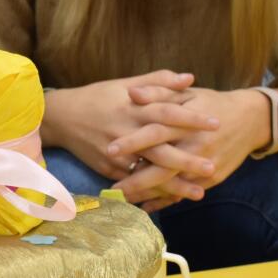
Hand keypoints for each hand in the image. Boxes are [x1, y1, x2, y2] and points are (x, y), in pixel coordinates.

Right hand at [43, 71, 217, 199]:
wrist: (61, 118)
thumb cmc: (97, 97)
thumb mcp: (125, 83)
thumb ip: (159, 81)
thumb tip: (189, 79)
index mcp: (132, 108)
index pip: (167, 112)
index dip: (191, 118)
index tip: (216, 123)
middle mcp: (126, 132)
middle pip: (161, 149)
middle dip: (187, 161)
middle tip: (212, 167)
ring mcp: (116, 154)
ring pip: (148, 172)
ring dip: (174, 184)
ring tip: (199, 193)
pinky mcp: (108, 169)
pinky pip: (134, 183)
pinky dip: (154, 192)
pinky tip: (172, 198)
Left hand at [112, 86, 269, 208]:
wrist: (251, 119)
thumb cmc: (212, 103)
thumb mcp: (187, 94)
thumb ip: (158, 91)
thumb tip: (131, 94)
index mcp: (186, 123)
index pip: (155, 133)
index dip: (133, 142)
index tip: (109, 150)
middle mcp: (195, 146)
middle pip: (162, 167)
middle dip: (135, 179)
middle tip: (111, 188)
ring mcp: (205, 166)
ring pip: (171, 185)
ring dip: (146, 194)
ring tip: (121, 200)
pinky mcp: (211, 180)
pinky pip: (184, 193)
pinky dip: (164, 201)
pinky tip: (145, 206)